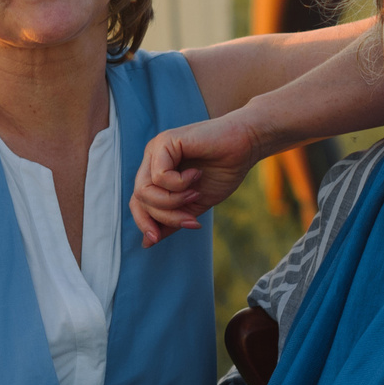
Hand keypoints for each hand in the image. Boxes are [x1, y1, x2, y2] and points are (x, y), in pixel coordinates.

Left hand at [130, 111, 263, 244]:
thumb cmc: (223, 170)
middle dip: (164, 216)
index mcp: (155, 173)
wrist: (246, 145)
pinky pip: (159, 176)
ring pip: (144, 190)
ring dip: (173, 201)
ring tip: (195, 193)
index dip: (144, 222)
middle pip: (139, 199)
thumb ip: (172, 219)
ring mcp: (156, 149)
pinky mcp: (165, 141)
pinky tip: (195, 175)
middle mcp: (151, 160)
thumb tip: (147, 242)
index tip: (157, 239)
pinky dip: (179, 184)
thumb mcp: (193, 204)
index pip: (137, 202)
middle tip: (190, 219)